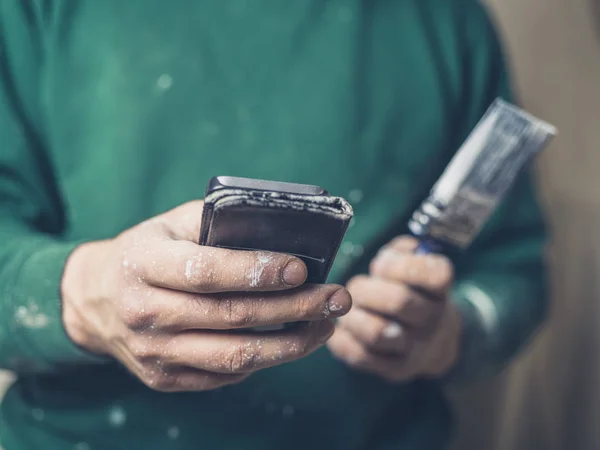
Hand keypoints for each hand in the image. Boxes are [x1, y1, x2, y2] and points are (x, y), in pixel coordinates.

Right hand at [61, 201, 351, 391]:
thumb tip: (282, 228)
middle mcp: (145, 313)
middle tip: (337, 297)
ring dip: (292, 343)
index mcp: (144, 265)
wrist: (95, 300)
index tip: (301, 268)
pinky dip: (266, 358)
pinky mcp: (166, 378)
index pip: (206, 272)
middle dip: (294, 308)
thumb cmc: (145, 253)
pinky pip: (226, 374)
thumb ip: (218, 222)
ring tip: (327, 324)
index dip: (257, 271)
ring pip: (236, 355)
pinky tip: (292, 339)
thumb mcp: (170, 225)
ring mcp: (154, 353)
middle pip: (232, 316)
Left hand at [327, 236, 460, 382]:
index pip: (433, 275)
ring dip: (352, 317)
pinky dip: (342, 340)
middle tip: (355, 288)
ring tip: (347, 310)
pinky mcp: (394, 369)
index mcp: (440, 288)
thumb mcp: (413, 261)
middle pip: (398, 302)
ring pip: (376, 333)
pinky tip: (343, 329)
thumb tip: (386, 259)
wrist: (432, 340)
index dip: (398, 265)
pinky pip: (359, 356)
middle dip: (366, 289)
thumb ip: (401, 251)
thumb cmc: (412, 289)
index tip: (380, 265)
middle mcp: (433, 319)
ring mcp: (415, 348)